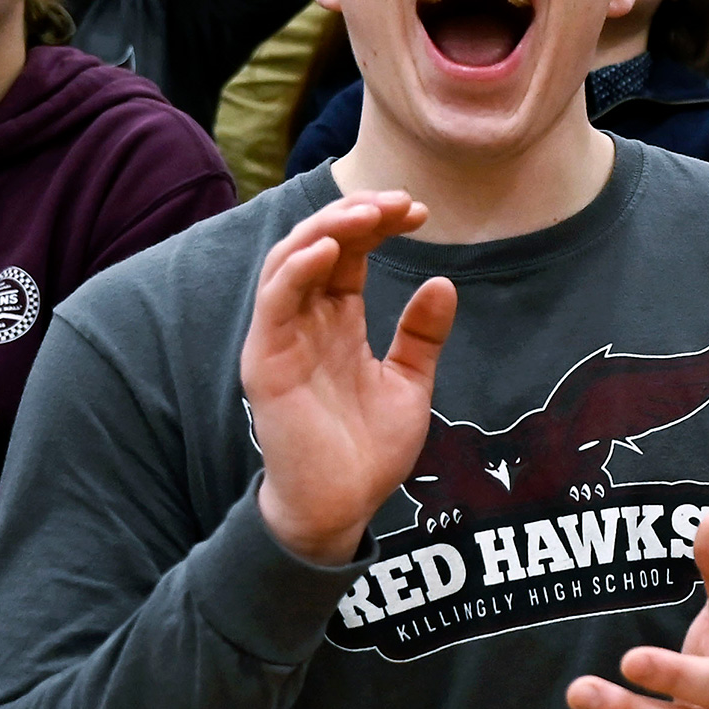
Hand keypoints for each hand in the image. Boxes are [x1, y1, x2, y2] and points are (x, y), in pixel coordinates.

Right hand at [245, 194, 457, 565]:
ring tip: (368, 213)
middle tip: (400, 202)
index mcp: (337, 319)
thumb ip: (421, 335)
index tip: (420, 212)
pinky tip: (328, 250)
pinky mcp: (266, 361)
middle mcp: (305, 319)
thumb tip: (443, 283)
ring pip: (291, 260)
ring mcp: (282, 337)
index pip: (351, 252)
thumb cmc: (368, 450)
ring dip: (328, 229)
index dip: (380, 223)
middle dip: (358, 214)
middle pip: (320, 243)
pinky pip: (274, 302)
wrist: (342, 507)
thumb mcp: (409, 383)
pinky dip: (297, 269)